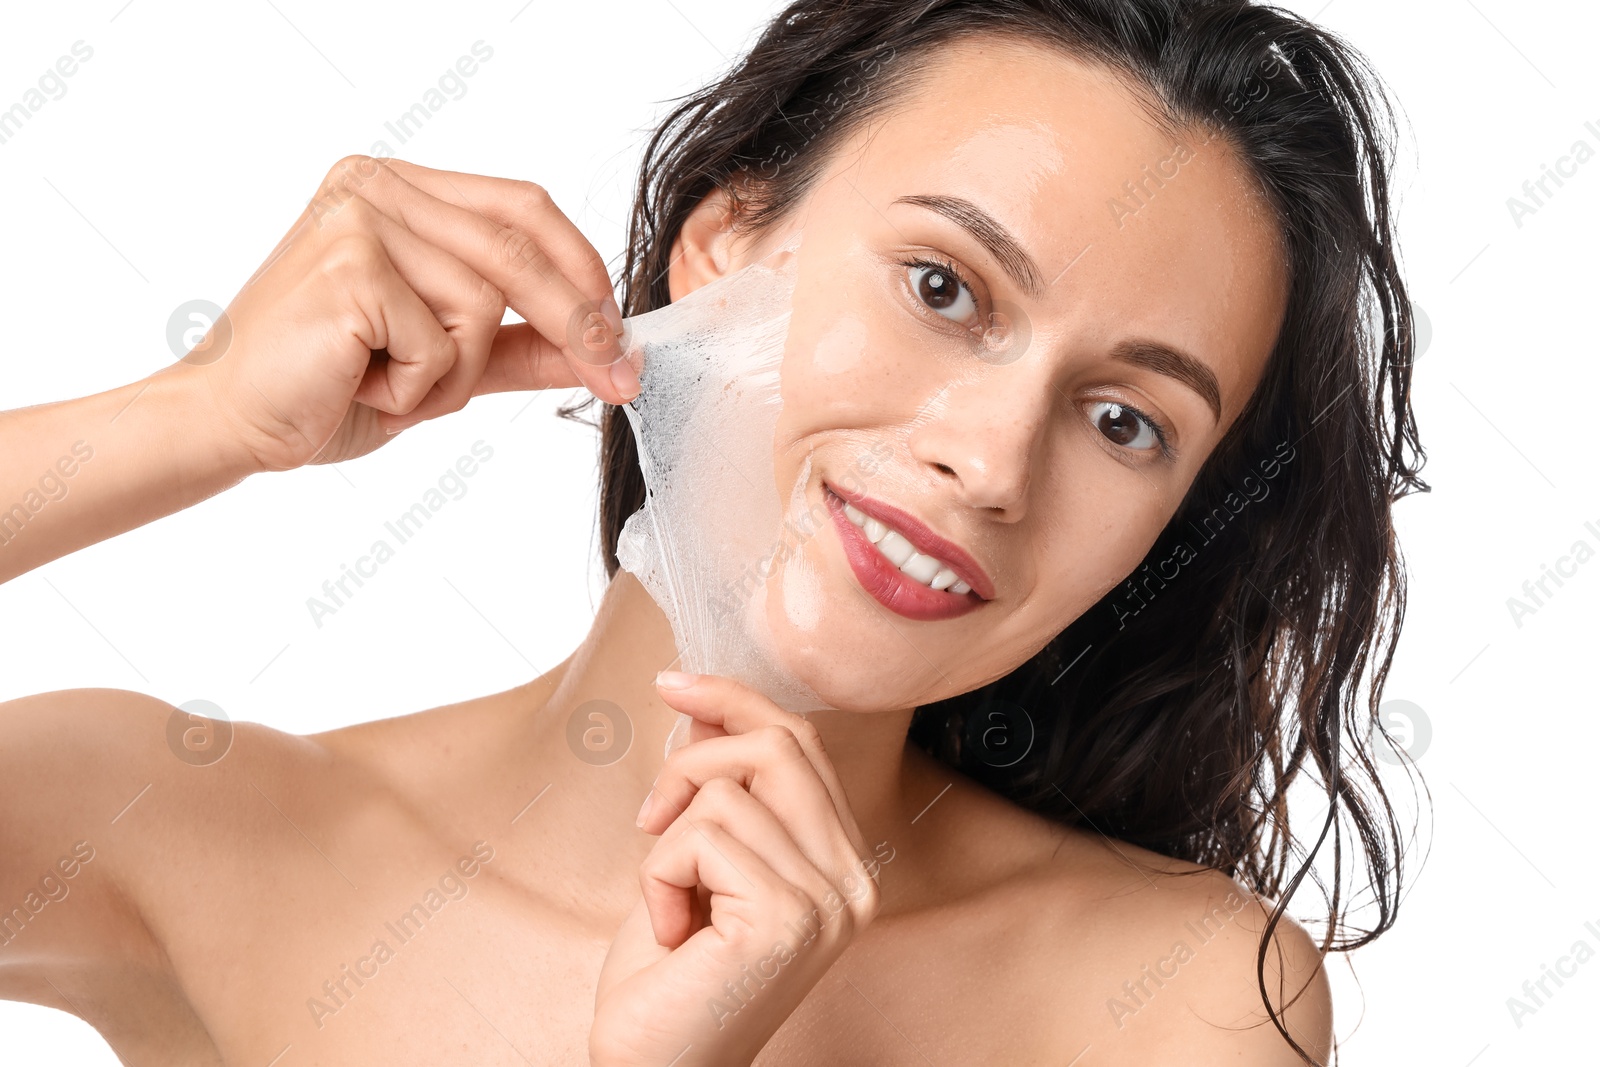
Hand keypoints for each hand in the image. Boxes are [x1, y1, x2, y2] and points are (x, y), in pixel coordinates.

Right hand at [182, 155, 637, 470]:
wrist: (234, 424)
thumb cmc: (326, 386)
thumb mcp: (447, 365)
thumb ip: (521, 347)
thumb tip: (608, 349)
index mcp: (398, 189)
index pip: (522, 208)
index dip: (582, 267)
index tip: (619, 330)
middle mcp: (376, 187)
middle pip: (518, 247)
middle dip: (577, 320)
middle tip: (615, 374)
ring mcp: (358, 219)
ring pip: (484, 303)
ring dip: (454, 373)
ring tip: (390, 383)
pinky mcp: (349, 266)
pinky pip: (440, 342)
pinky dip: (417, 387)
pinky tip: (361, 382)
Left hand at [590, 673, 882, 1066]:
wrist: (655, 1065)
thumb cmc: (669, 976)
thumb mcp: (694, 860)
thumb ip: (717, 789)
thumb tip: (703, 706)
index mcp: (842, 862)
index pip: (803, 744)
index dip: (736, 702)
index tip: (675, 683)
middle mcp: (853, 882)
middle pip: (780, 745)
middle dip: (694, 760)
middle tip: (649, 820)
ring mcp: (828, 901)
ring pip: (727, 791)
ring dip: (668, 843)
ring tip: (671, 907)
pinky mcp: (786, 917)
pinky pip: (701, 836)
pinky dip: (659, 877)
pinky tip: (669, 933)